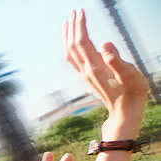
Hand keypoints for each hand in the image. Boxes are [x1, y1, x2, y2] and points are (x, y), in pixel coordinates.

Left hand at [64, 9, 147, 139]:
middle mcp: (86, 70)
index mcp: (95, 67)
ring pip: (69, 53)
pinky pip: (72, 60)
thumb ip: (116, 59)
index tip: (80, 11)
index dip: (80, 25)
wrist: (124, 111)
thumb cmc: (131, 92)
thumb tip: (104, 43)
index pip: (82, 41)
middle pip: (72, 45)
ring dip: (67, 36)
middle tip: (73, 10)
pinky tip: (70, 43)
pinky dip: (69, 47)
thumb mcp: (129, 74)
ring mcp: (85, 74)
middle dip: (71, 26)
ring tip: (67, 22)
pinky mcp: (87, 77)